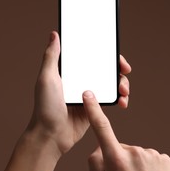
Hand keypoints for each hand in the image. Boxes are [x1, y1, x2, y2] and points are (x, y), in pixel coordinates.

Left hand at [27, 31, 131, 155]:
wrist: (51, 136)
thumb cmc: (44, 107)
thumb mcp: (46, 78)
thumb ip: (51, 56)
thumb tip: (54, 34)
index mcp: (70, 70)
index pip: (90, 55)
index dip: (105, 52)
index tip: (115, 54)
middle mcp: (80, 79)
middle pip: (104, 68)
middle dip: (118, 68)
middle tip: (125, 70)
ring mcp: (89, 93)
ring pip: (111, 83)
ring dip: (122, 84)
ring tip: (124, 92)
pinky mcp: (95, 107)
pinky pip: (111, 99)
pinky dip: (120, 99)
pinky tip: (123, 103)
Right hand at [83, 91, 169, 170]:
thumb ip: (95, 164)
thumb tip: (101, 148)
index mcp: (116, 160)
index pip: (101, 129)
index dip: (94, 110)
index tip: (89, 95)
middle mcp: (135, 153)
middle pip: (119, 149)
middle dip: (118, 160)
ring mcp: (153, 155)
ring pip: (136, 154)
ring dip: (134, 166)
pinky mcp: (165, 159)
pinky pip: (151, 158)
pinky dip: (148, 168)